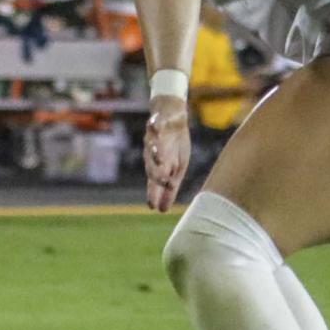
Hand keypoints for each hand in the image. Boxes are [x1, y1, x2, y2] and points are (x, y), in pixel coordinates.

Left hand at [143, 94, 191, 211]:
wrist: (173, 118)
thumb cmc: (174, 145)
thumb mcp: (177, 168)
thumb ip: (170, 187)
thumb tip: (163, 211)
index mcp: (159, 166)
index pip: (154, 182)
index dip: (153, 193)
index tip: (153, 207)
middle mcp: (153, 153)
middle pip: (152, 166)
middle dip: (156, 175)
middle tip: (162, 184)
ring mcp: (153, 138)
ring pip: (152, 147)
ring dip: (155, 153)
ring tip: (160, 159)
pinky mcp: (156, 123)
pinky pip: (155, 125)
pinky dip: (155, 128)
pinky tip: (156, 131)